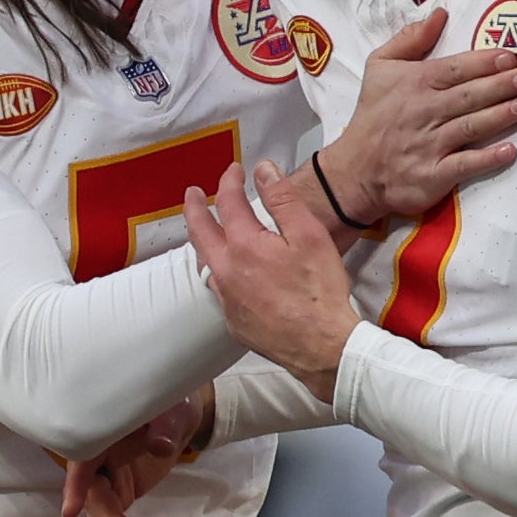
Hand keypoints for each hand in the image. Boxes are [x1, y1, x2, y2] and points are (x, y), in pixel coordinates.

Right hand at [54, 394, 208, 516]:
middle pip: (94, 498)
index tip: (70, 512)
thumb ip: (164, 426)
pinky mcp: (120, 495)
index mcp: (100, 436)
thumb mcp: (171, 409)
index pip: (82, 462)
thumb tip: (161, 446)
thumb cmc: (170, 404)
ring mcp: (107, 482)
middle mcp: (97, 462)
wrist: (179, 416)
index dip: (75, 486)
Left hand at [180, 164, 362, 400]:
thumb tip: (262, 170)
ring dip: (201, 241)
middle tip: (194, 194)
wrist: (322, 346)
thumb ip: (282, 199)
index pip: (228, 202)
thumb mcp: (309, 235)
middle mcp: (226, 271)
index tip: (235, 170)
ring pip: (204, 263)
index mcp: (243, 246)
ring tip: (203, 231)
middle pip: (200, 232)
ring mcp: (227, 299)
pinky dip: (216, 272)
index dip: (230, 181)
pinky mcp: (234, 322)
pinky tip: (227, 273)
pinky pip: (217, 290)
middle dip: (195, 208)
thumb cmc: (320, 291)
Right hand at [330, 0, 516, 222]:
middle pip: (469, 96)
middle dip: (501, 85)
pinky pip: (464, 165)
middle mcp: (424, 112)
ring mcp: (429, 145)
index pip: (455, 69)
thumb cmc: (373, 115)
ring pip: (471, 126)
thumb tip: (439, 13)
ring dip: (500, 116)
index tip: (510, 57)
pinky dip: (487, 159)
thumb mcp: (380, 68)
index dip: (484, 62)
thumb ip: (410, 39)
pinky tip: (510, 151)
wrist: (354, 170)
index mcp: (415, 83)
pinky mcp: (432, 175)